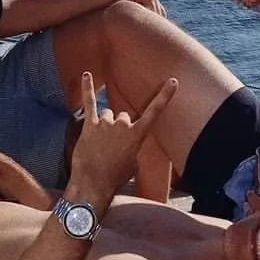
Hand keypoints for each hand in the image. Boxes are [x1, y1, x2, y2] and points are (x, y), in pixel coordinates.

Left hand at [68, 71, 175, 201]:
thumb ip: (132, 146)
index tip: (173, 81)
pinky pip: (89, 102)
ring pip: (108, 115)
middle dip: (118, 128)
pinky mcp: (90, 125)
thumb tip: (124, 142)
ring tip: (99, 144)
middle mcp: (123, 125)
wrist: (94, 185)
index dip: (165, 96)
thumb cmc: (115, 178)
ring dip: (104, 125)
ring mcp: (106, 124)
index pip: (155, 111)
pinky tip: (86, 74)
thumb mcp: (133, 164)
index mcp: (138, 135)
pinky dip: (87, 88)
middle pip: (123, 116)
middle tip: (111, 147)